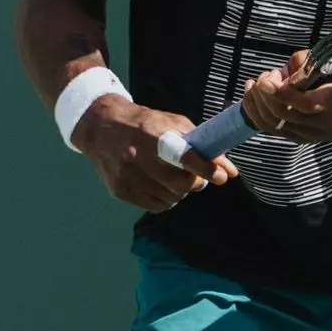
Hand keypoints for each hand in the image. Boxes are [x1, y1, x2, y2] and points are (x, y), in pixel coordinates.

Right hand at [72, 95, 238, 212]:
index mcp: (152, 134)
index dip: (204, 168)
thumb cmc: (145, 124)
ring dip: (181, 192)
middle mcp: (137, 156)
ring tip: (175, 178)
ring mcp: (126, 176)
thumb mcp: (172, 123)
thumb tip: (230, 171)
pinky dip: (166, 200)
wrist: (101, 128)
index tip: (222, 176)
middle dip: (195, 183)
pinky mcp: (119, 191)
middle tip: (197, 177)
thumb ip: (201, 145)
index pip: (182, 155)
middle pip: (179, 183)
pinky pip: (156, 206)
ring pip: (170, 198)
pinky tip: (162, 186)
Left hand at [240, 51, 331, 144]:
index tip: (265, 79)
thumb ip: (308, 63)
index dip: (280, 92)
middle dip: (264, 96)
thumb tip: (282, 71)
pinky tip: (253, 99)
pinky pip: (274, 130)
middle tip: (263, 78)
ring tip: (253, 86)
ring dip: (257, 105)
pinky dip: (258, 115)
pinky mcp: (302, 139)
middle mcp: (321, 123)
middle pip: (283, 115)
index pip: (303, 103)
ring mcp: (310, 135)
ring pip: (274, 126)